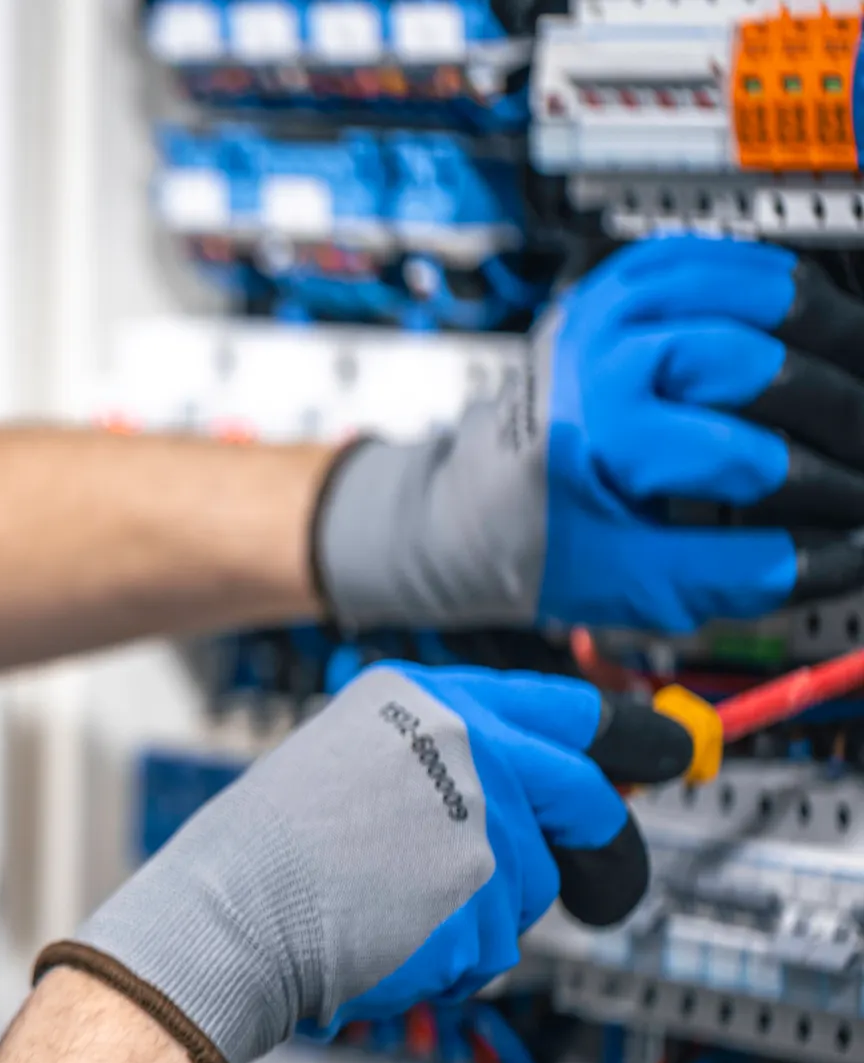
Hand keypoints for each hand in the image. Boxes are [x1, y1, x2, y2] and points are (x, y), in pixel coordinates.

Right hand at [39, 664, 692, 1062]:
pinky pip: (497, 946)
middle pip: (584, 798)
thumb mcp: (352, 757)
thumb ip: (443, 760)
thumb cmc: (264, 850)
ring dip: (486, 916)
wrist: (227, 915)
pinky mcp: (486, 898)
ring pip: (534, 886)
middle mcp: (465, 743)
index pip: (566, 707)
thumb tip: (534, 792)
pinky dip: (454, 959)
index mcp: (427, 697)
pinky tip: (390, 940)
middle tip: (605, 889)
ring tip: (395, 910)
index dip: (629, 735)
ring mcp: (482, 819)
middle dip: (601, 854)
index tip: (666, 752)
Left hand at [314, 236, 863, 631]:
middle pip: (754, 358)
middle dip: (831, 406)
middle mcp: (594, 356)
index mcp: (593, 433)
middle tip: (857, 450)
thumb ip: (721, 577)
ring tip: (849, 379)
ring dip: (819, 331)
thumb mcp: (620, 583)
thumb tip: (824, 559)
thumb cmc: (529, 543)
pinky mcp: (611, 289)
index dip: (815, 488)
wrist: (460, 508)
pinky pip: (711, 257)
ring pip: (746, 289)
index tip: (849, 515)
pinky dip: (769, 281)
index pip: (740, 454)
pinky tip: (806, 320)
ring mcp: (602, 311)